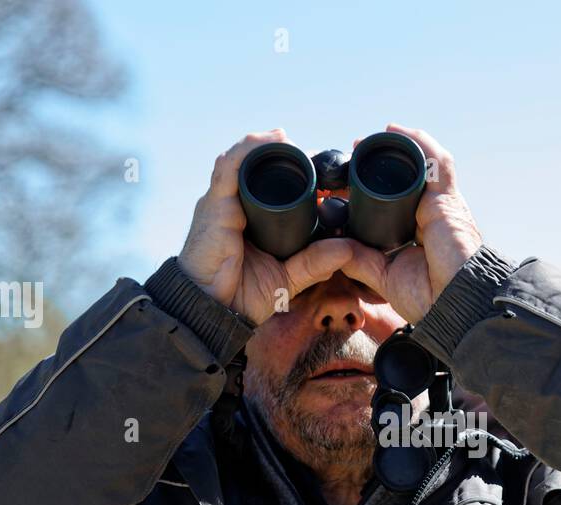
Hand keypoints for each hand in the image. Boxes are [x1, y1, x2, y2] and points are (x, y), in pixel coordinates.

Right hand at [178, 130, 355, 324]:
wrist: (212, 309)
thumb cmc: (242, 294)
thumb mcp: (287, 277)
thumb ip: (315, 263)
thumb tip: (348, 249)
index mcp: (248, 217)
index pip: (269, 185)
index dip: (293, 173)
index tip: (321, 174)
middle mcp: (233, 204)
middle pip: (256, 167)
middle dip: (281, 154)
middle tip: (312, 154)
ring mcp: (222, 201)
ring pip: (243, 160)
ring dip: (266, 146)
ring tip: (288, 139)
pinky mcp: (214, 204)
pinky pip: (229, 166)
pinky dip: (249, 149)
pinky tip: (269, 140)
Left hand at [339, 124, 482, 323]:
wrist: (456, 304)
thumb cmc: (429, 297)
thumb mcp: (384, 276)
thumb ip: (361, 260)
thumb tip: (334, 246)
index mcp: (419, 230)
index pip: (396, 199)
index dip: (374, 186)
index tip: (347, 180)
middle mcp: (431, 213)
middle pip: (407, 177)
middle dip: (383, 160)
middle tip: (355, 150)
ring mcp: (441, 204)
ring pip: (422, 163)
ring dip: (399, 146)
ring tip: (374, 136)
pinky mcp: (448, 201)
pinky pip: (437, 163)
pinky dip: (419, 143)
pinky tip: (397, 131)